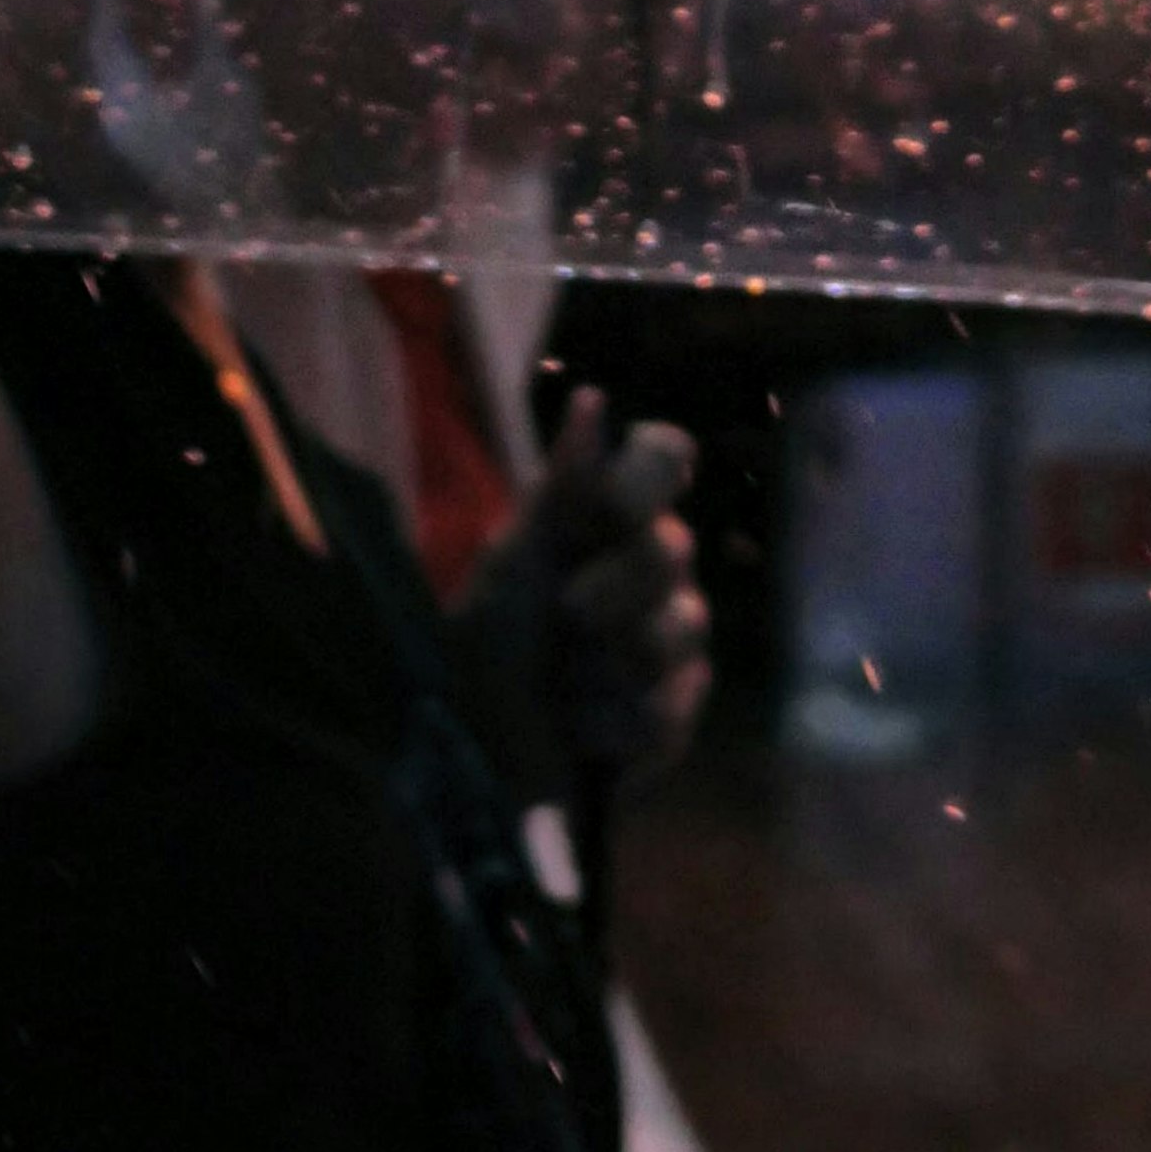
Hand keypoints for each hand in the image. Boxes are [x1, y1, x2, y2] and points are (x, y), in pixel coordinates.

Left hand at [468, 395, 709, 793]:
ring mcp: (672, 643)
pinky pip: (670, 709)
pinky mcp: (675, 716)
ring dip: (602, 667)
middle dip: (607, 589)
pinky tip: (575, 733)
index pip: (665, 456)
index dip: (647, 475)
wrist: (469, 753)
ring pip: (680, 629)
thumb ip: (560, 488)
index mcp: (609, 519)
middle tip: (565, 616)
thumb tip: (592, 398)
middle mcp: (653, 569)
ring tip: (558, 690)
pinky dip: (608, 726)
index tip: (610, 509)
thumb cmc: (485, 645)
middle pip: (673, 549)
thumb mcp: (510, 562)